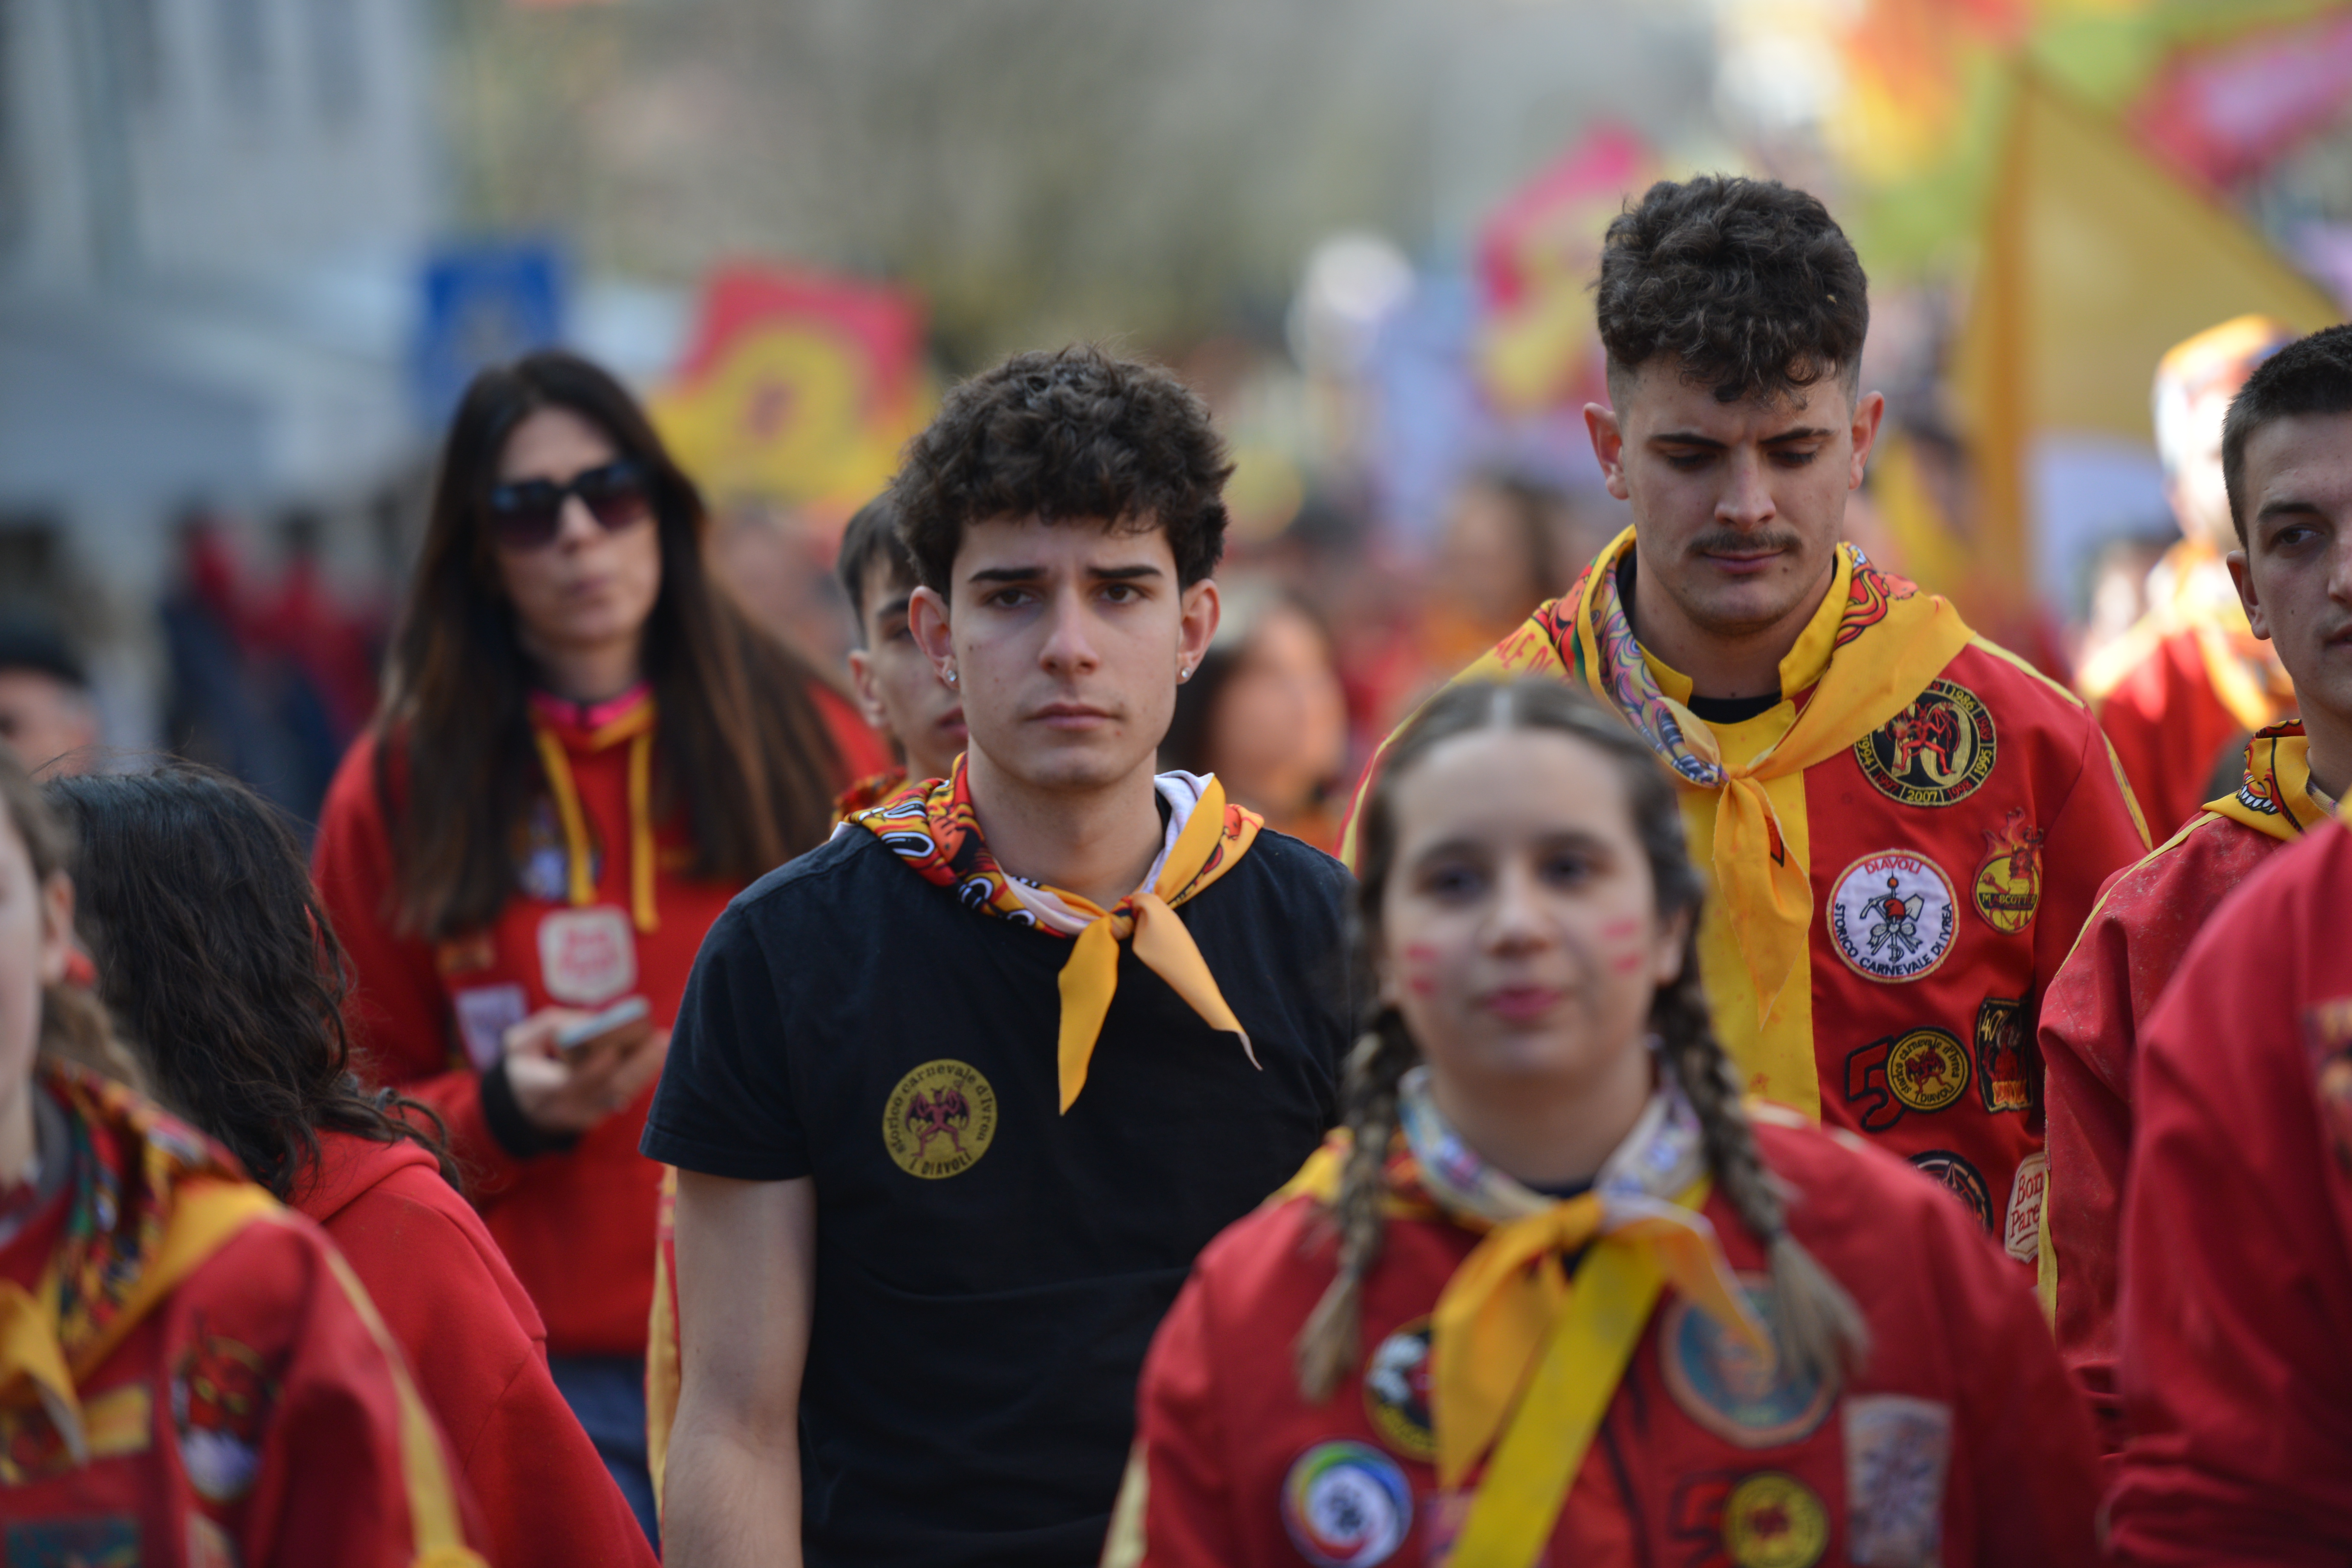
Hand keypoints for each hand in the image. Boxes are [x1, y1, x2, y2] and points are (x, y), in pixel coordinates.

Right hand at [500, 1007, 671, 1136]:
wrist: (521, 1104)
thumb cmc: (524, 1064)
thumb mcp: (522, 1042)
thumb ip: (552, 1027)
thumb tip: (591, 1020)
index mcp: (536, 1089)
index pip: (567, 1084)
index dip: (591, 1070)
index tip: (613, 1050)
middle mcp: (563, 1109)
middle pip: (606, 1090)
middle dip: (636, 1065)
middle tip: (659, 1040)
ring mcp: (582, 1117)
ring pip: (620, 1094)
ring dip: (645, 1069)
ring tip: (664, 1044)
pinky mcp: (597, 1117)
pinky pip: (622, 1095)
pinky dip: (640, 1075)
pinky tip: (656, 1055)